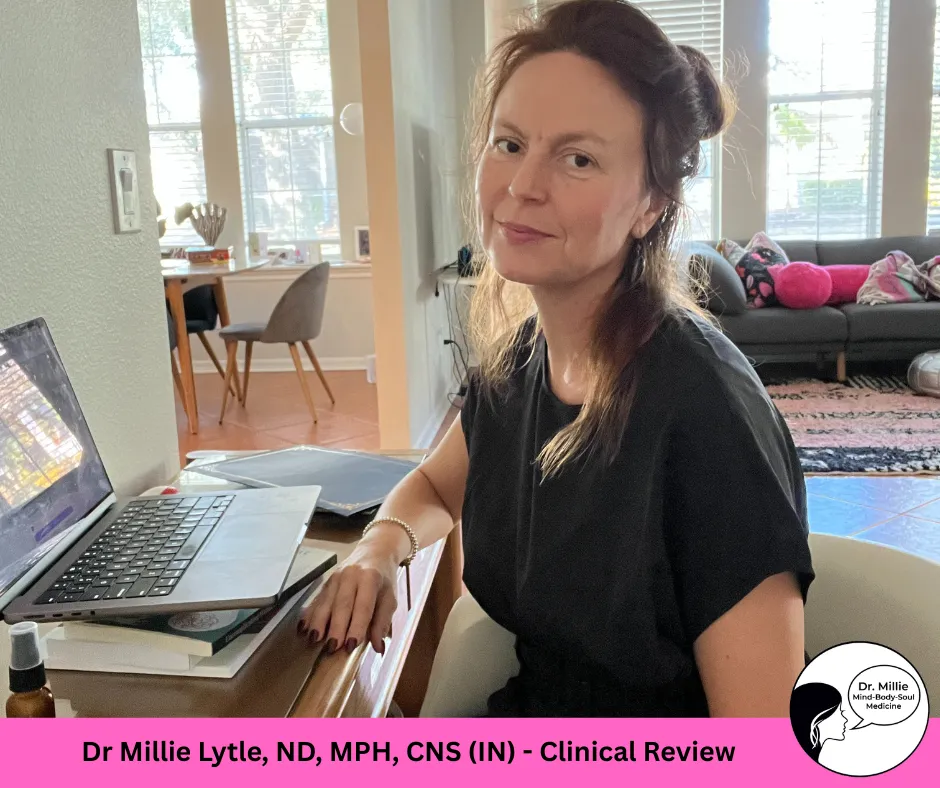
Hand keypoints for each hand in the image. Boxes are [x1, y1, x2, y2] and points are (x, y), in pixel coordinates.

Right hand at [298, 538, 399, 655]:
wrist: (375, 552)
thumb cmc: (383, 579)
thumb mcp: (390, 598)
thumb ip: (383, 622)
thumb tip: (378, 648)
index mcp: (370, 578)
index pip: (363, 605)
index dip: (357, 626)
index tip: (351, 645)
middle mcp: (351, 575)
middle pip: (342, 604)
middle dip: (336, 627)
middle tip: (332, 647)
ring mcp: (336, 577)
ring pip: (326, 602)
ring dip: (319, 622)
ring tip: (314, 640)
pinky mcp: (326, 582)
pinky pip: (317, 600)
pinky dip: (309, 615)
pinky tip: (303, 628)